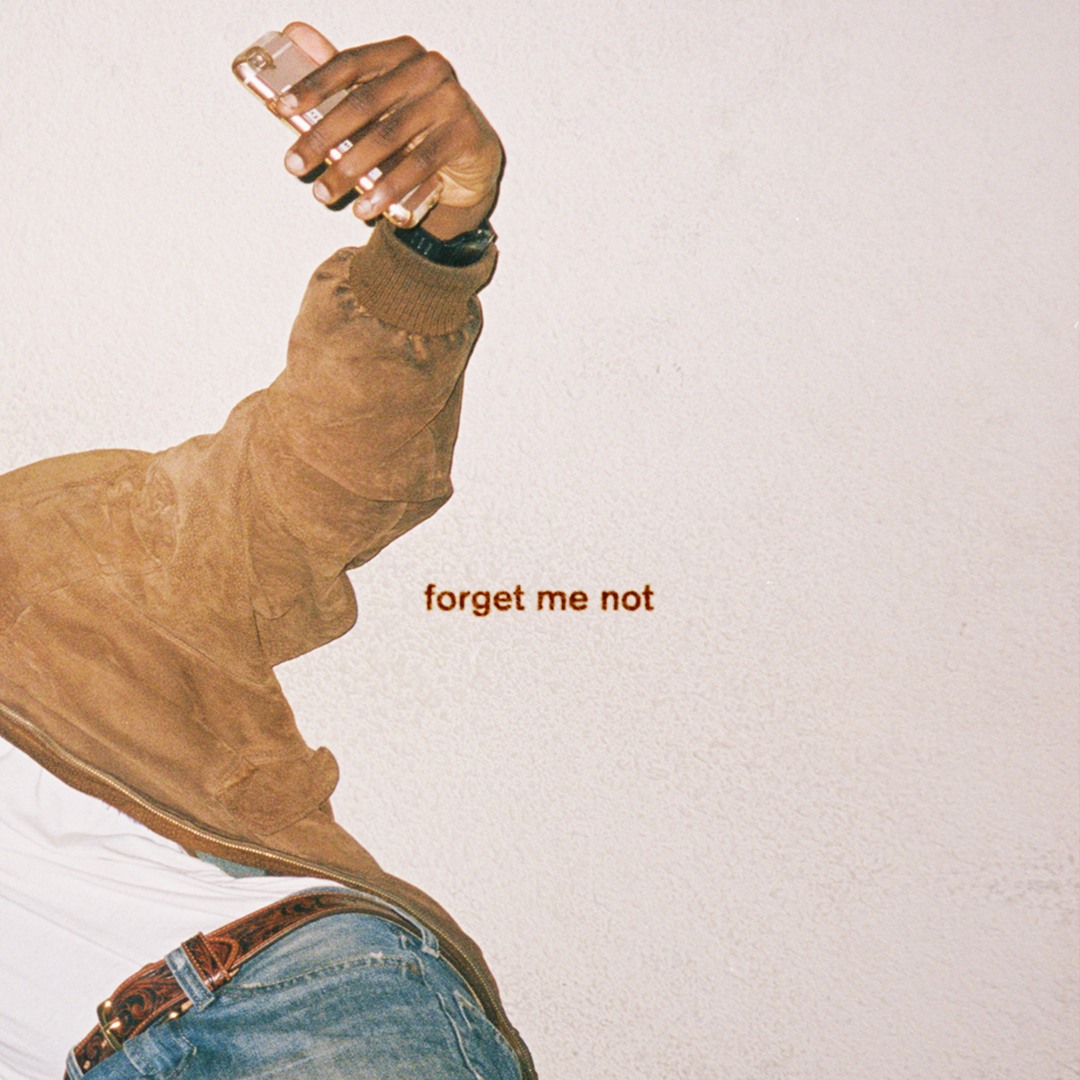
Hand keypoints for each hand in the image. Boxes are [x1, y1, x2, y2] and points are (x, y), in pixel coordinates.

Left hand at [277, 24, 502, 237]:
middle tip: (295, 165)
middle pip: (364, 103)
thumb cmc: (416, 131)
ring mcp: (451, 100)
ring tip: (323, 193)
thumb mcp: (378, 105)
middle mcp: (429, 69)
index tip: (282, 110)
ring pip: (388, 137)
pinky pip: (419, 165)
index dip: (313, 86)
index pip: (350, 64)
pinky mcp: (466, 135)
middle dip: (323, 137)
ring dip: (350, 169)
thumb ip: (341, 76)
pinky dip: (388, 189)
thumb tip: (294, 34)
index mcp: (401, 53)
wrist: (468, 166)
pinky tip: (365, 207)